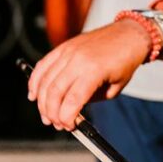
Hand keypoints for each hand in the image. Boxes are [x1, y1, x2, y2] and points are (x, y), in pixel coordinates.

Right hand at [27, 20, 151, 130]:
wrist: (129, 34)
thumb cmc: (125, 62)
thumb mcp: (114, 88)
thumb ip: (92, 100)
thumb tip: (72, 112)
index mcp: (94, 71)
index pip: (72, 100)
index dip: (66, 118)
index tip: (69, 127)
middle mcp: (78, 60)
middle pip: (54, 92)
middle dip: (52, 113)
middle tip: (56, 124)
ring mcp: (68, 51)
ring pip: (45, 80)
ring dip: (42, 102)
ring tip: (46, 115)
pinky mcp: (64, 47)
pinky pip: (43, 65)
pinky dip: (35, 81)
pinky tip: (33, 94)